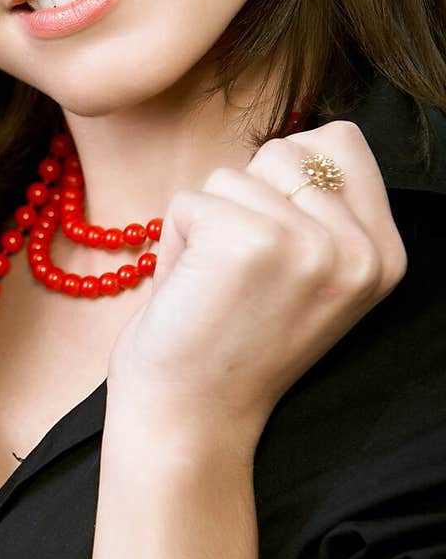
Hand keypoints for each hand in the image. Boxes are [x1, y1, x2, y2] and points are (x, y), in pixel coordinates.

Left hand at [107, 121, 407, 450]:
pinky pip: (190, 199)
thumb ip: (317, 209)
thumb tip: (293, 141)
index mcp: (383, 254)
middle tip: (238, 275)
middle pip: (283, 148)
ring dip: (204, 225)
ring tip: (214, 288)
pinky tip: (192, 292)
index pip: (341, 140)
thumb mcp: (308, 273)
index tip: (273, 250)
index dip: (285, 179)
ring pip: (230, 174)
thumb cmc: (231, 341)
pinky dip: (174, 240)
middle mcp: (360, 250)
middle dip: (242, 201)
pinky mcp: (250, 242)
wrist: (191, 419)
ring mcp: (311, 245)